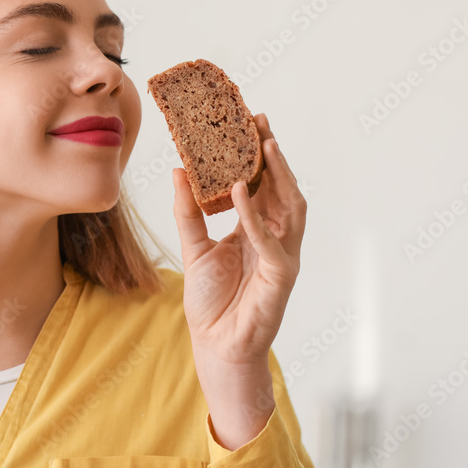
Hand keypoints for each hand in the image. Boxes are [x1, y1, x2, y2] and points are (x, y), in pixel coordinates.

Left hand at [171, 113, 306, 447]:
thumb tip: (178, 170)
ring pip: (289, 206)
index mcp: (255, 229)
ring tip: (263, 144)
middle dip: (272, 154)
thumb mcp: (193, 247)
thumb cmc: (210, 301)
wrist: (215, 346)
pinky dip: (255, 214)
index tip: (247, 122)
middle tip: (260, 121)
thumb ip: (187, 211)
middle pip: (280, 187)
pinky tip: (243, 189)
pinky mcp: (281, 276)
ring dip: (278, 175)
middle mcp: (274, 238)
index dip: (256, 154)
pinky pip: (270, 240)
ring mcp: (282, 255)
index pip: (262, 183)